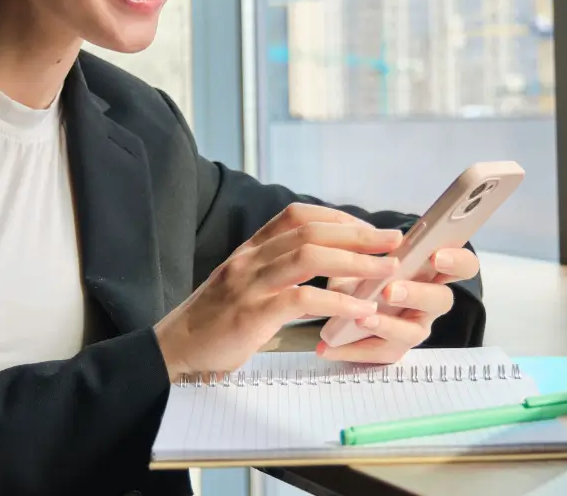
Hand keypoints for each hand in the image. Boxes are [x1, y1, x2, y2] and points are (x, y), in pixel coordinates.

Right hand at [153, 203, 402, 380]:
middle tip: (393, 241)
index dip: (336, 216)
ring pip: (309, 256)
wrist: (174, 351)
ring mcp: (249, 284)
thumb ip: (273, 270)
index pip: (296, 215)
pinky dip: (337, 300)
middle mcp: (249, 259)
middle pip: (311, 231)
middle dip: (357, 234)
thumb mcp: (242, 284)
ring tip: (387, 270)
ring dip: (355, 261)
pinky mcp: (251, 314)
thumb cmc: (214, 323)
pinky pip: (302, 298)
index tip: (368, 228)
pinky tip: (361, 309)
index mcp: (249, 249)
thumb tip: (319, 265)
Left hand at [316, 246, 480, 363]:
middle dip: (417, 294)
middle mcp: (429, 302)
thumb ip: (364, 256)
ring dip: (387, 326)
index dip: (457, 261)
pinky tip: (329, 346)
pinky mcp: (393, 349)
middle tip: (390, 290)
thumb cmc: (363, 271)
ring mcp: (413, 327)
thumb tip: (355, 254)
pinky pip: (379, 353)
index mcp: (432, 272)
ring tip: (361, 320)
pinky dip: (353, 349)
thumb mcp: (362, 259)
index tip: (436, 256)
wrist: (340, 299)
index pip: (463, 265)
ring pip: (413, 333)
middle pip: (442, 300)